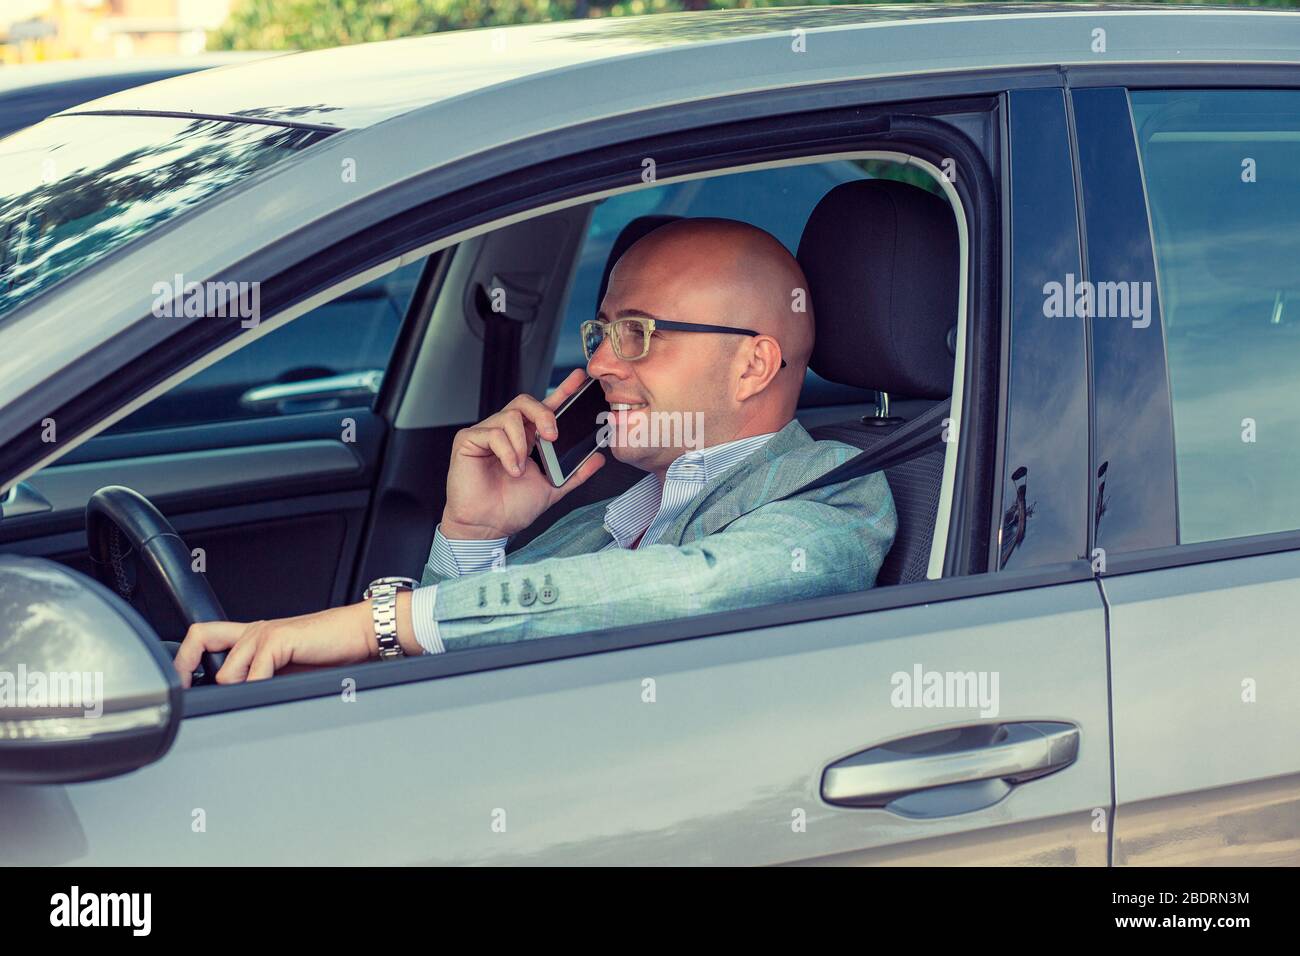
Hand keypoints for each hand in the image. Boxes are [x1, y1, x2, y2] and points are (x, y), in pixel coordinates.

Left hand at [174, 601, 374, 686]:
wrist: (361, 633)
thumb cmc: (333, 652)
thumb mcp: (289, 670)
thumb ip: (263, 679)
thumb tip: (239, 705)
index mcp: (255, 636)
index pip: (204, 635)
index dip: (184, 657)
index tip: (182, 684)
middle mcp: (254, 631)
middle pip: (200, 642)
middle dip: (190, 671)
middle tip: (191, 696)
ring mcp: (264, 633)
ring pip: (228, 672)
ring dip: (240, 691)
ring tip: (261, 699)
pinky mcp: (278, 639)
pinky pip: (253, 674)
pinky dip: (259, 689)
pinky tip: (273, 692)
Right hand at [440, 368, 605, 538]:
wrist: (487, 527)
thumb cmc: (511, 508)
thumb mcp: (552, 488)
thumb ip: (575, 472)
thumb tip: (598, 459)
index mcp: (527, 438)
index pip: (545, 408)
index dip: (562, 391)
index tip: (580, 379)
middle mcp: (507, 432)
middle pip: (526, 402)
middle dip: (543, 413)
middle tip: (552, 435)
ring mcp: (487, 434)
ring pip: (510, 416)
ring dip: (521, 444)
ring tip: (520, 468)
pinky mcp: (469, 440)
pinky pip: (493, 432)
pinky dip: (507, 452)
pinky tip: (510, 469)